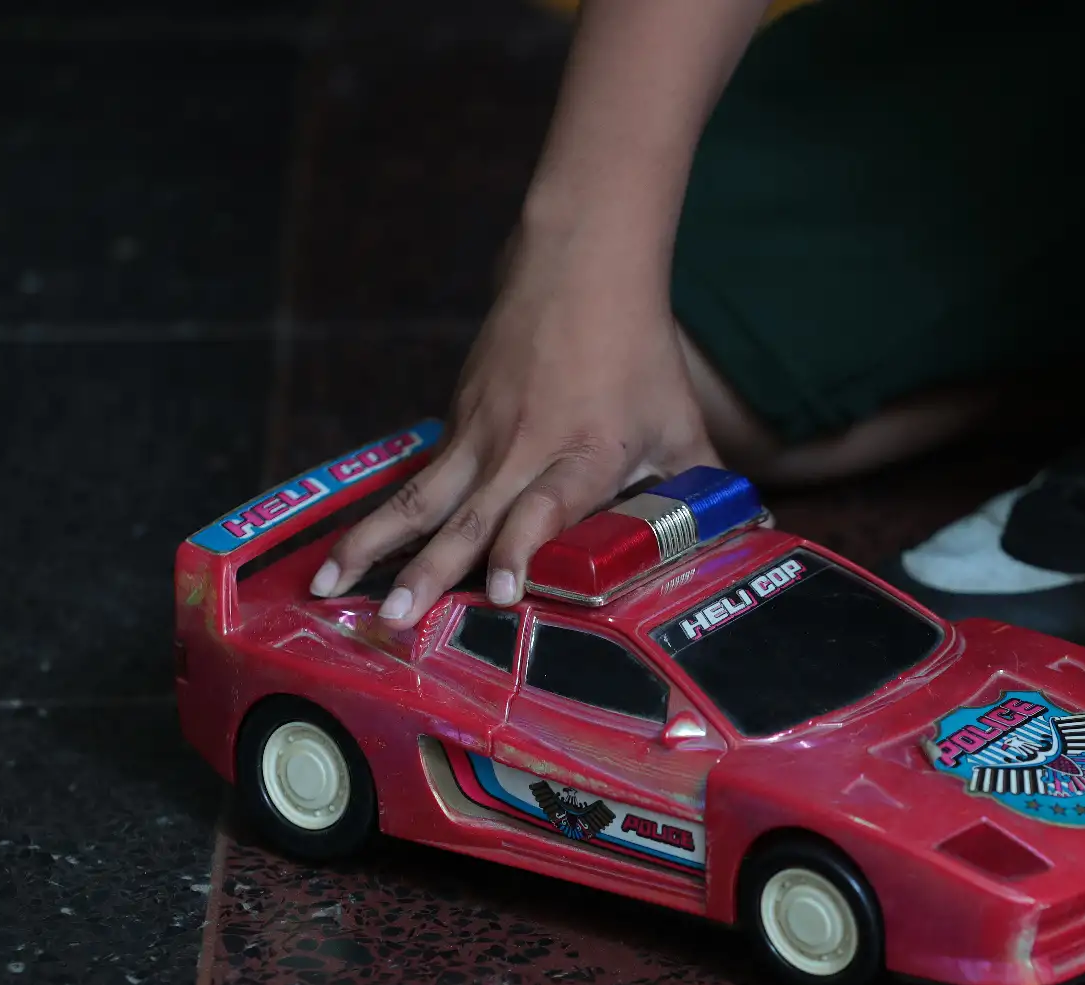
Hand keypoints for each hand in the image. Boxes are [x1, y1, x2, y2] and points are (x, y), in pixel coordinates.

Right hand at [311, 224, 718, 625]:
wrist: (581, 264)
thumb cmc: (639, 354)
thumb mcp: (681, 426)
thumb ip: (704, 487)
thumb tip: (757, 530)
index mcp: (583, 454)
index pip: (545, 509)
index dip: (522, 551)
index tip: (503, 595)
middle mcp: (523, 448)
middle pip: (466, 518)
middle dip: (425, 573)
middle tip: (393, 619)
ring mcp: (480, 431)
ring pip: (419, 497)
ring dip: (372, 544)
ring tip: (327, 586)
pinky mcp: (457, 416)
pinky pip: (418, 475)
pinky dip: (381, 513)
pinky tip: (347, 549)